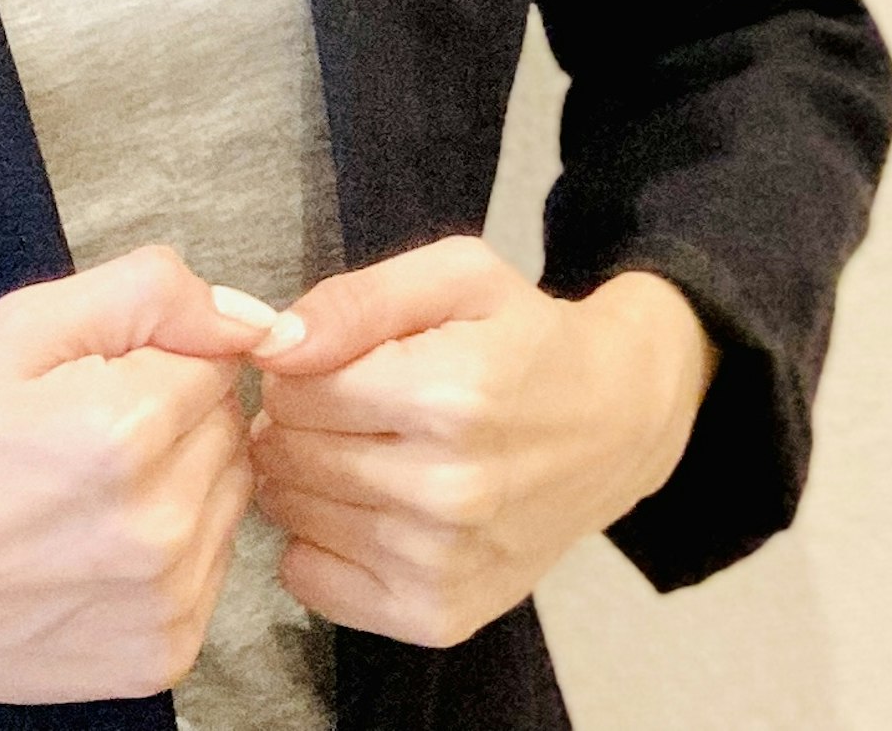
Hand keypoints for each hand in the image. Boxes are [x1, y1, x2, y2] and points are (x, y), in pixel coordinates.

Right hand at [0, 243, 291, 706]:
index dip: (157, 358)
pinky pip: (211, 569)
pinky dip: (172, 552)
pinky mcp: (162, 656)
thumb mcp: (19, 327)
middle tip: (83, 440)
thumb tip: (251, 317)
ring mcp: (163, 602)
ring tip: (90, 495)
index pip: (218, 358)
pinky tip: (97, 549)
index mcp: (125, 431)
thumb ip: (147, 293)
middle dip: (174, 416)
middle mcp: (157, 526)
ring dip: (181, 482)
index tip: (93, 385)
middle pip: (229, 428)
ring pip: (228, 496)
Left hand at [249, 236, 715, 648]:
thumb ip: (358, 299)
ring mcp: (444, 564)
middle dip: (300, 420)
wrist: (618, 424)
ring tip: (367, 450)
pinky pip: (309, 581)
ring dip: (307, 478)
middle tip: (354, 406)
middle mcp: (451, 492)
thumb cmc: (529, 342)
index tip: (342, 363)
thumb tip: (273, 345)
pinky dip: (320, 542)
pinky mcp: (438, 616)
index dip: (302, 368)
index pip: (294, 391)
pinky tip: (370, 507)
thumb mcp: (459, 277)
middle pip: (288, 454)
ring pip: (292, 515)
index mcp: (455, 397)